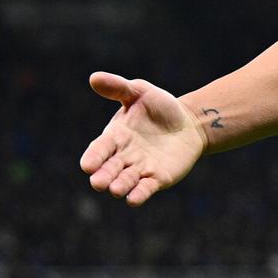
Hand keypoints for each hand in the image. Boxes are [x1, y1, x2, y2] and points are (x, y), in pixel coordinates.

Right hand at [80, 73, 207, 205]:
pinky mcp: (157, 178)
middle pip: (109, 169)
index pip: (99, 149)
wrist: (190, 122)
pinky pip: (145, 189)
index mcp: (115, 136)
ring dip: (119, 186)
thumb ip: (118, 87)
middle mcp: (123, 156)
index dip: (93, 157)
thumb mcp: (140, 92)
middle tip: (98, 182)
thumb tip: (94, 77)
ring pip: (125, 181)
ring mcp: (140, 169)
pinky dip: (139, 194)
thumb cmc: (160, 106)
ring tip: (115, 190)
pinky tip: (134, 200)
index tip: (87, 165)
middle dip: (103, 176)